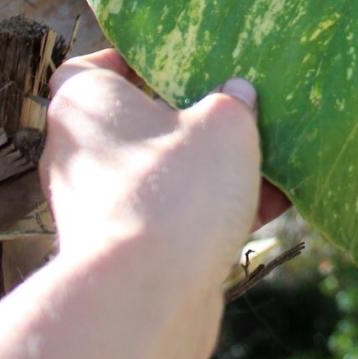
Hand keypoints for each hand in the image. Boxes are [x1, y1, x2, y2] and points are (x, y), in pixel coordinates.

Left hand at [41, 48, 289, 358]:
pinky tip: (276, 206)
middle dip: (192, 121)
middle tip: (238, 110)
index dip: (131, 60)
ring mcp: (100, 209)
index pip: (91, 67)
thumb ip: (235, 101)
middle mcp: (81, 156)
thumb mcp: (225, 124)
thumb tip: (238, 93)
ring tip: (273, 161)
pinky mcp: (125, 255)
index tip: (176, 61)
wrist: (147, 299)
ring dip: (215, 171)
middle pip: (139, 124)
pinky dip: (217, 213)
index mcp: (88, 105)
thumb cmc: (176, 191)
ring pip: (164, 176)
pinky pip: (176, 220)